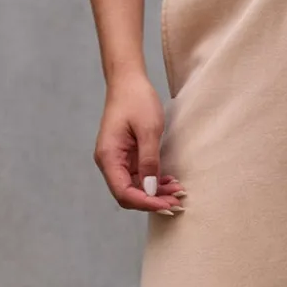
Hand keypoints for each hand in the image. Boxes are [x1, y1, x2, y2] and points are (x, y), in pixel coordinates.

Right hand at [95, 71, 187, 214]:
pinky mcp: (126, 156)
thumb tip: (150, 189)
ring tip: (178, 193)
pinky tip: (170, 182)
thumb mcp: (149, 130)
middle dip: (152, 201)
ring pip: (135, 187)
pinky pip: (139, 176)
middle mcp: (109, 162)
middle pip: (128, 194)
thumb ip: (149, 161)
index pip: (124, 192)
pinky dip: (154, 182)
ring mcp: (117, 160)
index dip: (146, 203)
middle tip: (177, 203)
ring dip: (156, 193)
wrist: (128, 81)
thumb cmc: (136, 100)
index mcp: (109, 156)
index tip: (168, 205)